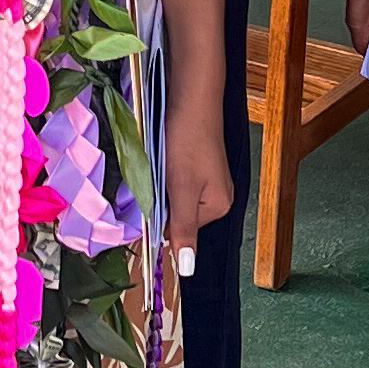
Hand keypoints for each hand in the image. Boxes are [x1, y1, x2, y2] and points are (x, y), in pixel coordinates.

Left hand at [161, 104, 235, 271]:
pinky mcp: (201, 164)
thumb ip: (183, 229)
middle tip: (157, 177)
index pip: (180, 232)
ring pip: (175, 197)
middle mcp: (219, 197)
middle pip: (178, 215)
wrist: (192, 96)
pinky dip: (166, 173)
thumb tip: (188, 270)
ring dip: (163, 186)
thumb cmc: (186, 141)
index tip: (149, 199)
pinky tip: (165, 158)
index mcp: (219, 208)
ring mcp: (211, 180)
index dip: (161, 218)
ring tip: (161, 165)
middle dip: (162, 201)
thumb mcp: (181, 189)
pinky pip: (178, 181)